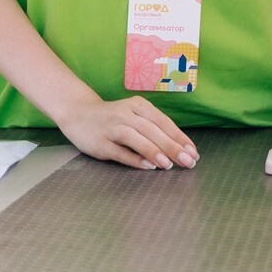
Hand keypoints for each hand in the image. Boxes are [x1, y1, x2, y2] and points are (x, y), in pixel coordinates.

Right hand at [57, 94, 197, 169]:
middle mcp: (125, 113)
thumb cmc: (113, 118)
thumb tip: (179, 148)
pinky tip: (147, 166)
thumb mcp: (134, 115)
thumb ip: (153, 129)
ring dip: (154, 151)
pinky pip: (119, 151)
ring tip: (169, 164)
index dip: (179, 137)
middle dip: (172, 146)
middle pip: (152, 130)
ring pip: (136, 138)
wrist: (77, 113)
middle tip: (188, 161)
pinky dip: (134, 158)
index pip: (163, 121)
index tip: (193, 152)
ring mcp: (111, 127)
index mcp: (138, 105)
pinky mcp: (100, 142)